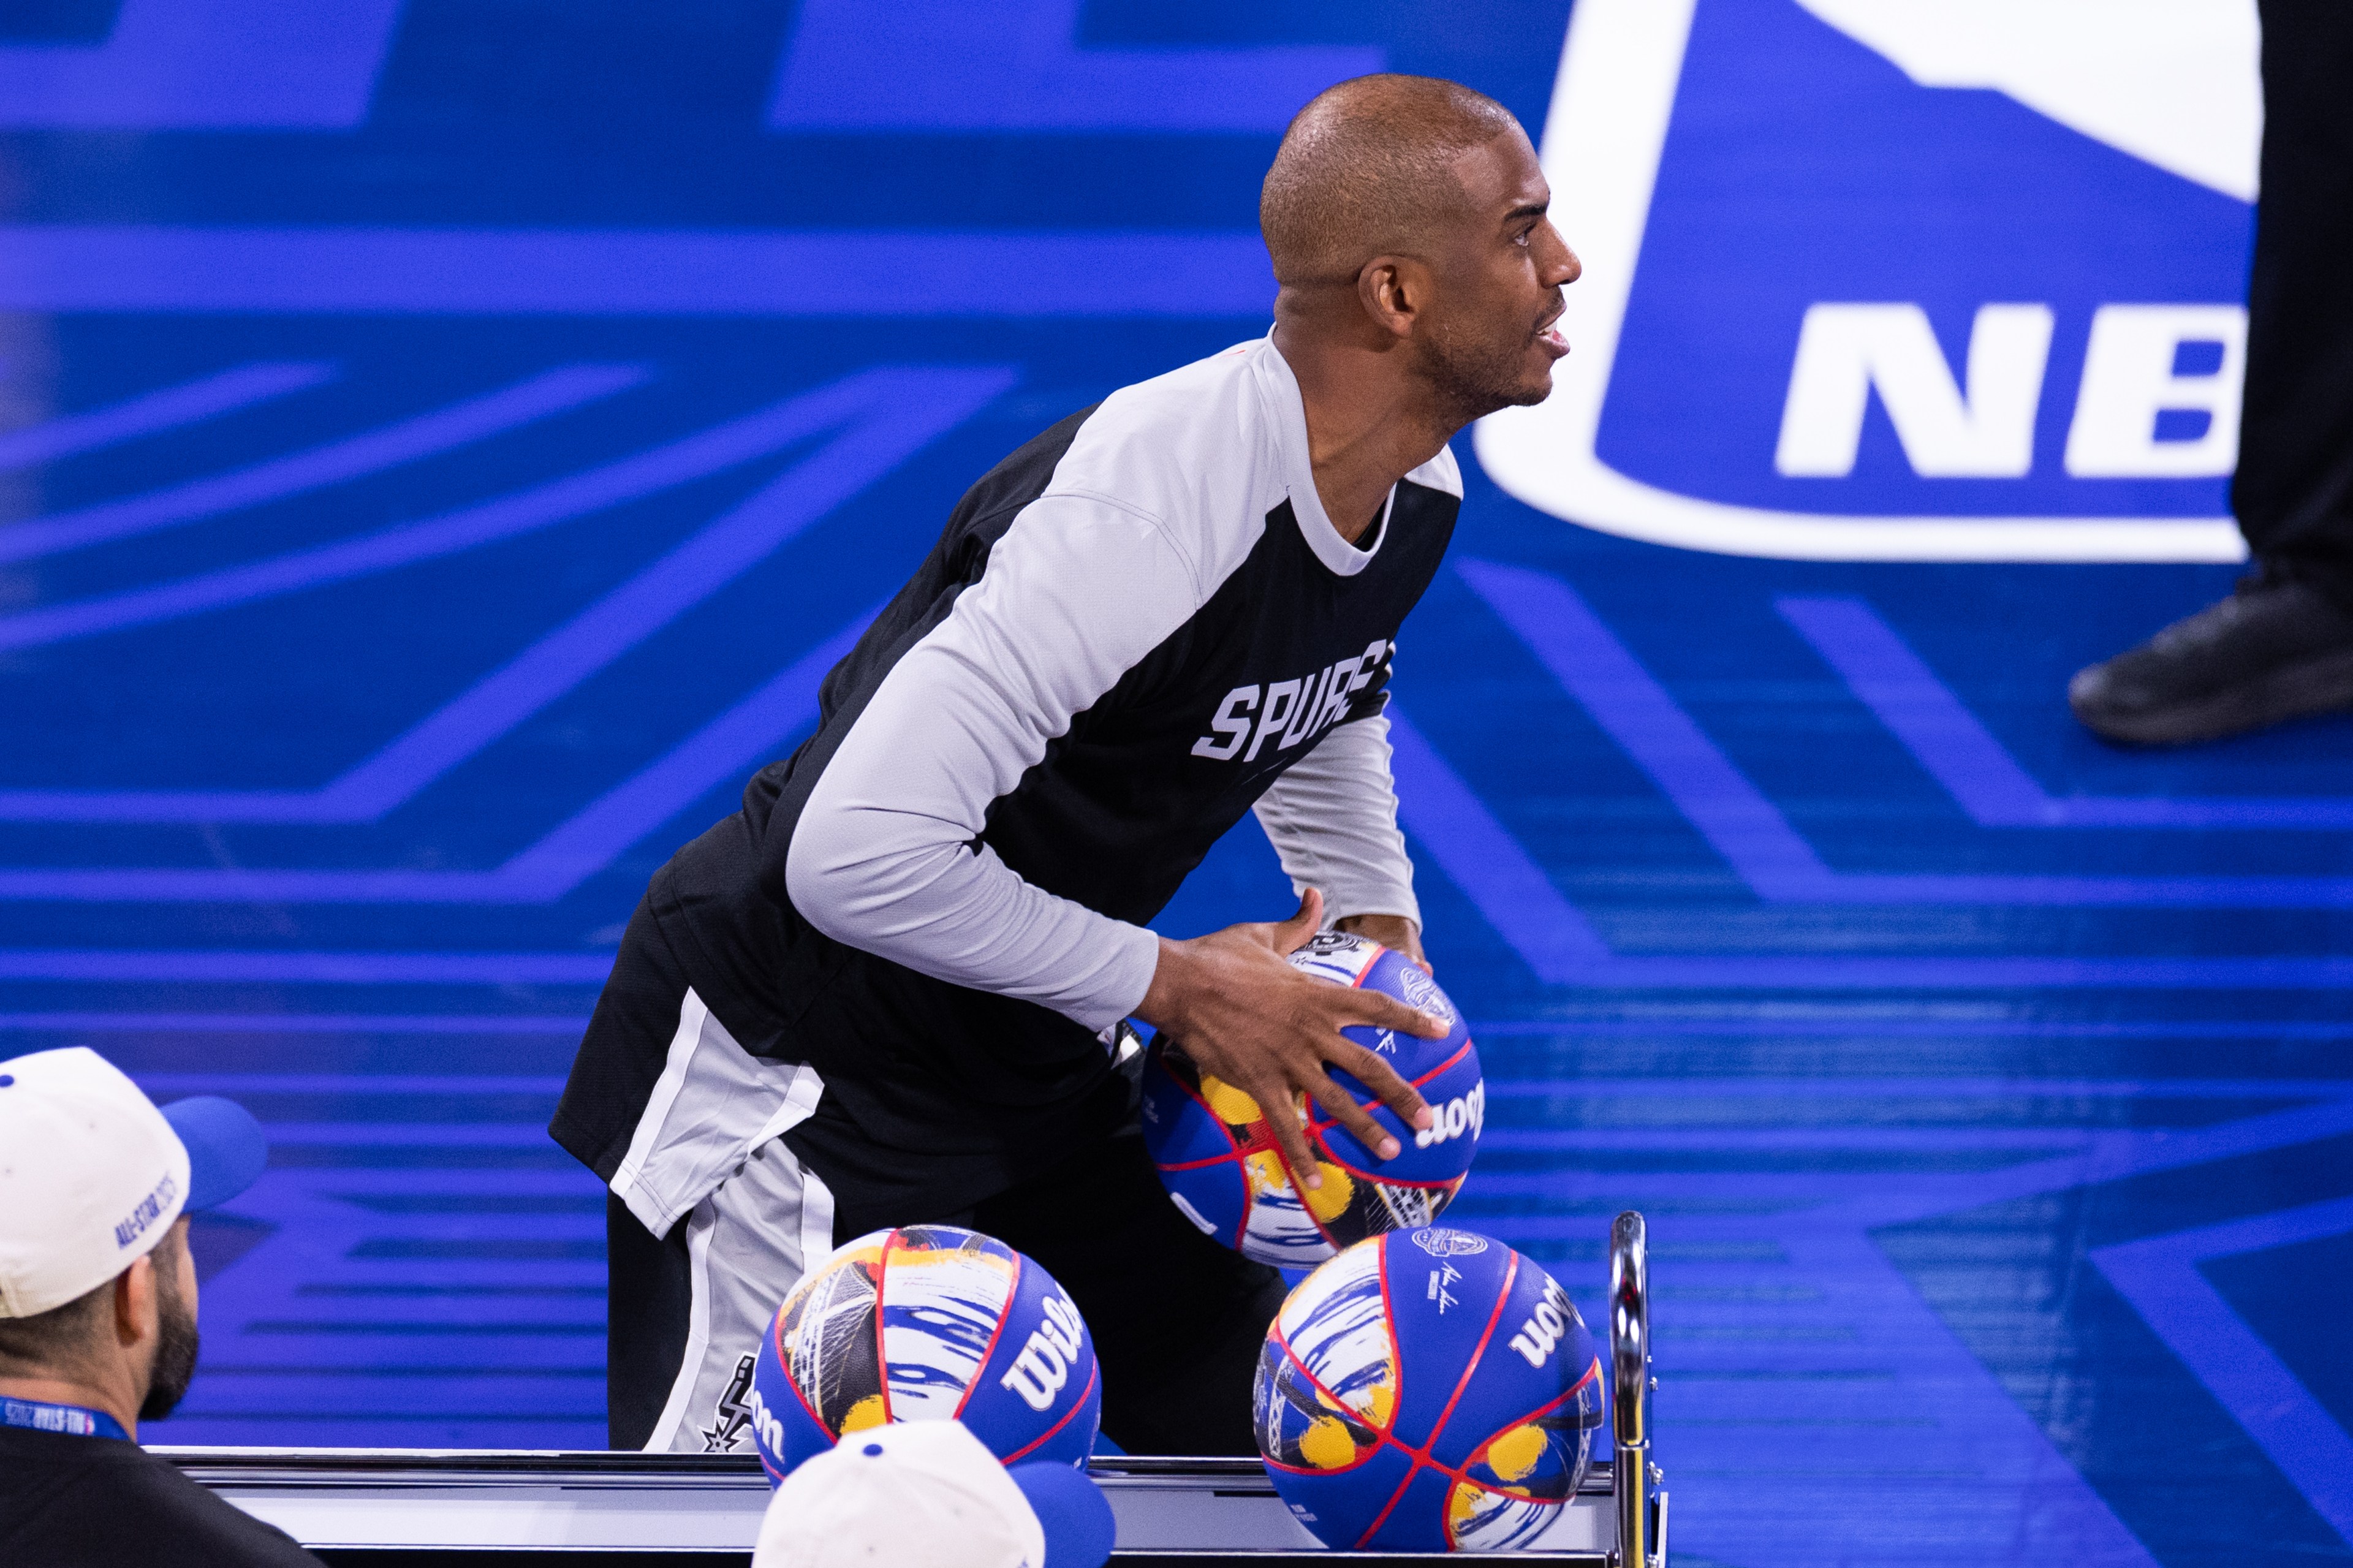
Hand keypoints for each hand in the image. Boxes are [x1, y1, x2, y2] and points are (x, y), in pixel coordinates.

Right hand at [1136, 889, 1442, 1187]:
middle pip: (1368, 1067)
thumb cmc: (1219, 956)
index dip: (1411, 1020)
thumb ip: (1299, 922)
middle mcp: (1311, 1032)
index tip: (1441, 1031)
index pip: (1377, 1007)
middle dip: (1402, 1095)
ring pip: (1336, 1101)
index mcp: (1318, 996)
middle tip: (1427, 1119)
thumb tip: (1315, 894)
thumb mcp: (1264, 934)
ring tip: (1391, 1151)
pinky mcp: (1260, 1082)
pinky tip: (1318, 1182)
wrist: (1179, 983)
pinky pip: (1286, 1125)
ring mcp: (1288, 1061)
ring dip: (1366, 1128)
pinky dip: (1302, 1156)